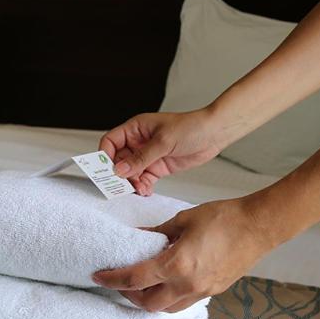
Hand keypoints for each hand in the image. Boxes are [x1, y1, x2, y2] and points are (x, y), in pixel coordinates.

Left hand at [91, 197, 274, 311]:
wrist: (259, 226)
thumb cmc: (224, 218)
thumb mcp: (183, 220)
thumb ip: (157, 232)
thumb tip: (138, 236)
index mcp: (176, 265)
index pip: (134, 279)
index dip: (112, 279)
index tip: (98, 276)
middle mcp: (188, 285)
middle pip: (148, 303)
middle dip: (129, 295)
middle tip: (120, 281)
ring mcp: (202, 291)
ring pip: (167, 308)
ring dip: (149, 300)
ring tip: (141, 284)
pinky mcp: (213, 291)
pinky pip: (184, 302)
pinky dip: (169, 296)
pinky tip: (165, 281)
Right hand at [99, 109, 223, 195]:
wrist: (214, 133)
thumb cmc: (191, 127)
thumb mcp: (163, 141)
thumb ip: (141, 158)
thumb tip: (119, 169)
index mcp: (135, 129)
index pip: (110, 142)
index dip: (105, 156)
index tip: (106, 171)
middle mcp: (138, 142)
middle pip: (118, 160)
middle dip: (119, 174)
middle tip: (120, 186)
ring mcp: (148, 156)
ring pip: (130, 173)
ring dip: (131, 183)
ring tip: (138, 189)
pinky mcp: (158, 167)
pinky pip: (143, 179)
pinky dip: (142, 187)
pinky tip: (146, 191)